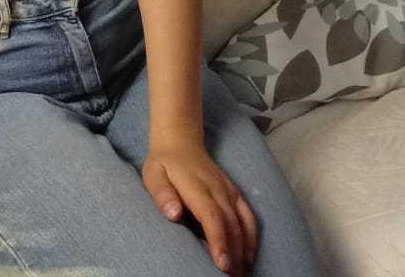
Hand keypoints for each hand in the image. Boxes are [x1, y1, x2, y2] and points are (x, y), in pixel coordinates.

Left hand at [143, 139, 258, 274]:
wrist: (180, 140)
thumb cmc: (164, 163)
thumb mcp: (153, 174)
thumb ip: (162, 194)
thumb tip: (173, 213)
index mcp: (196, 186)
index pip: (211, 215)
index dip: (218, 239)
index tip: (221, 262)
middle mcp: (216, 187)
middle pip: (230, 222)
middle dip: (233, 252)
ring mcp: (227, 189)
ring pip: (242, 219)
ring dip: (244, 246)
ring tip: (241, 272)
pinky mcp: (233, 191)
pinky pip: (247, 213)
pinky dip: (252, 234)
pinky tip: (249, 254)